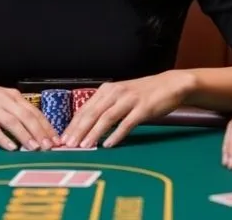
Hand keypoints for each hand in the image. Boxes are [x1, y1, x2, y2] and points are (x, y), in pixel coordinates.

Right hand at [0, 75, 58, 150]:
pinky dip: (3, 139)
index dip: (47, 126)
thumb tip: (33, 127)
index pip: (34, 112)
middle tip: (51, 147)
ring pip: (13, 122)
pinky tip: (11, 148)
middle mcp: (5, 100)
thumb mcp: (1, 98)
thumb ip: (15, 110)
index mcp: (12, 96)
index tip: (57, 139)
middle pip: (27, 117)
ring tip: (35, 148)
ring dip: (25, 136)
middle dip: (40, 132)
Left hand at [61, 71, 195, 148]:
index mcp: (107, 90)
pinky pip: (127, 123)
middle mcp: (115, 92)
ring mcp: (129, 100)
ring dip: (93, 133)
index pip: (84, 109)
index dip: (72, 125)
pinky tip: (109, 144)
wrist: (169, 84)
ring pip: (106, 118)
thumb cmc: (143, 93)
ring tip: (84, 146)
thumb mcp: (120, 97)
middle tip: (67, 146)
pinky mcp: (143, 108)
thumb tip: (86, 127)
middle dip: (78, 131)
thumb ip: (105, 108)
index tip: (62, 139)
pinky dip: (116, 134)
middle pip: (92, 113)